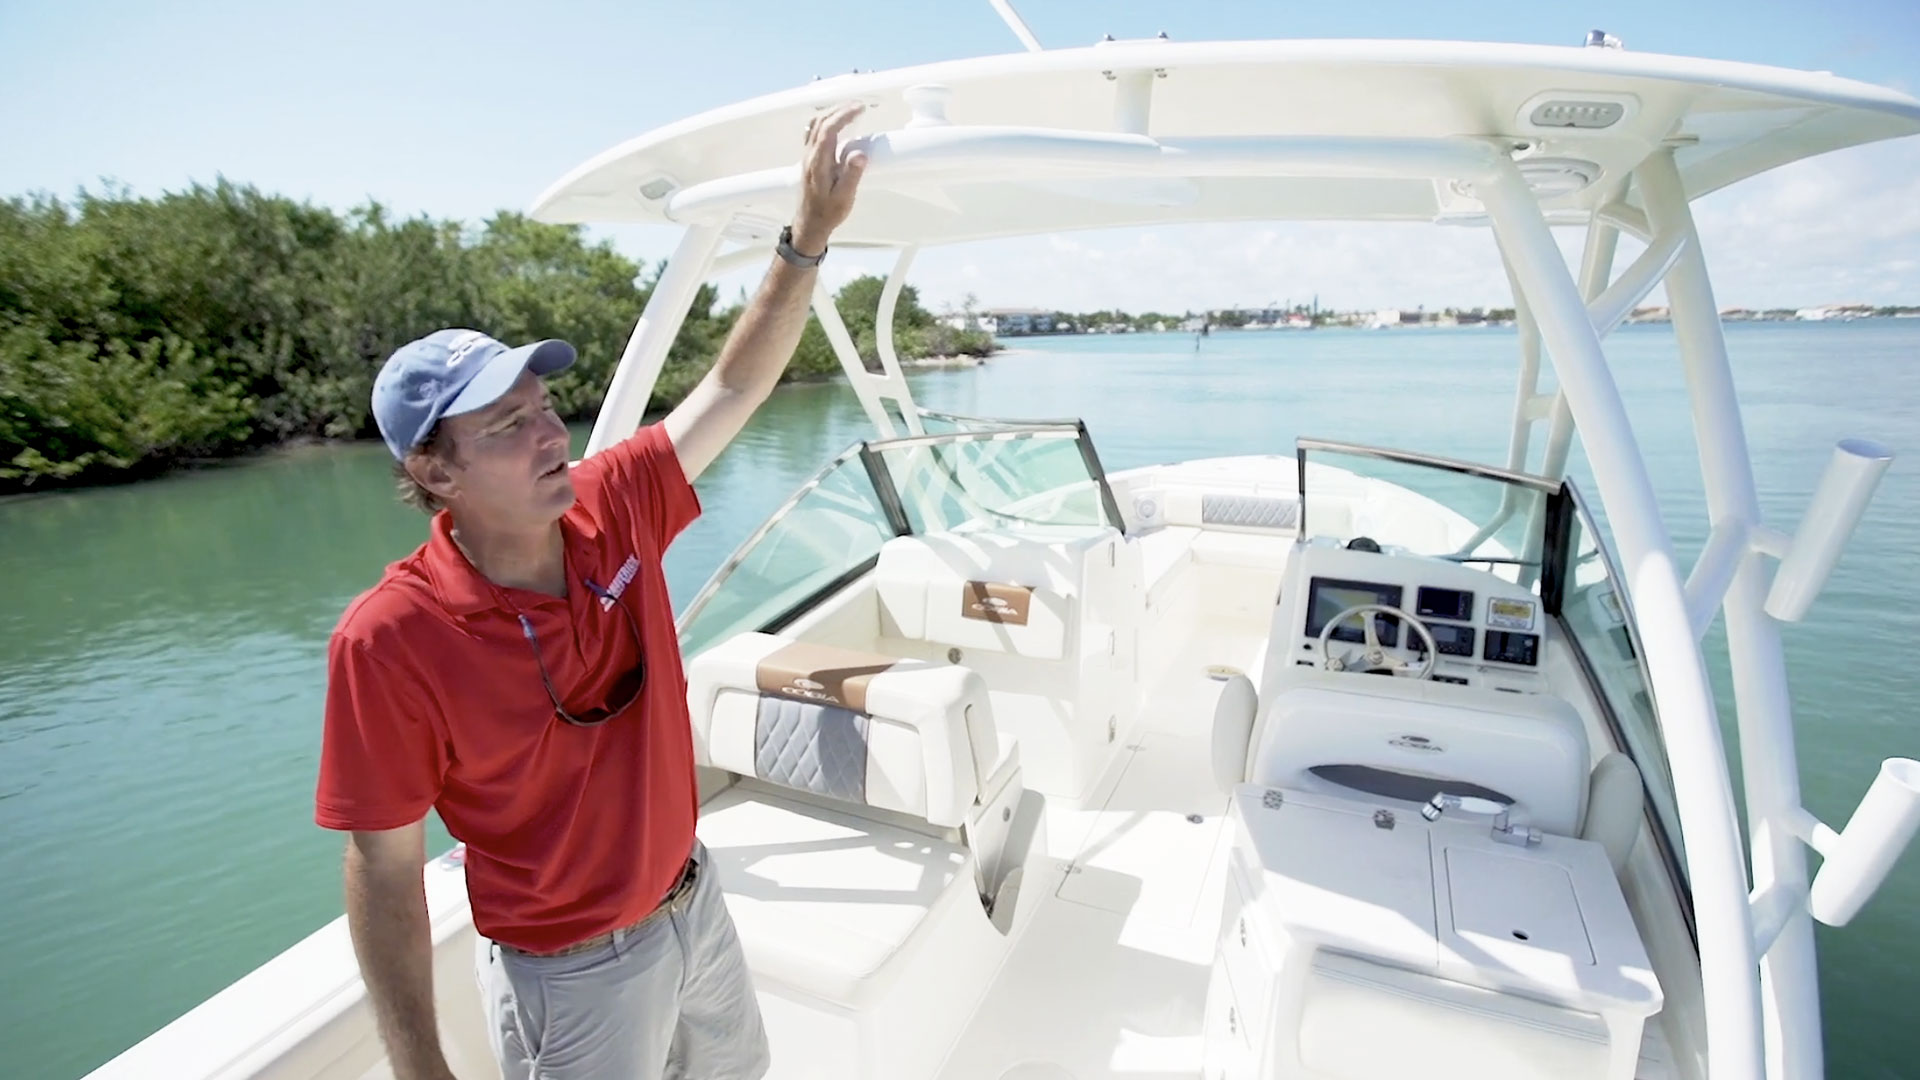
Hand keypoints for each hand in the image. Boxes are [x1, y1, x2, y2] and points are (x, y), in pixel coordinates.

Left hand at [790, 102, 868, 255]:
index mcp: (818, 162)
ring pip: (814, 124)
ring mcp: (807, 156)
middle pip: (820, 121)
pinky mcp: (808, 159)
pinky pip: (813, 132)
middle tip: (859, 105)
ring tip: (850, 110)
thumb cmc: (828, 213)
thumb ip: (852, 175)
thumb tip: (860, 154)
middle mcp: (810, 155)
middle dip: (839, 109)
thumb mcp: (844, 197)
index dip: (844, 115)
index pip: (829, 130)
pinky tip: (837, 123)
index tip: (861, 108)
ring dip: (831, 113)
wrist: (809, 224)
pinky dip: (826, 121)